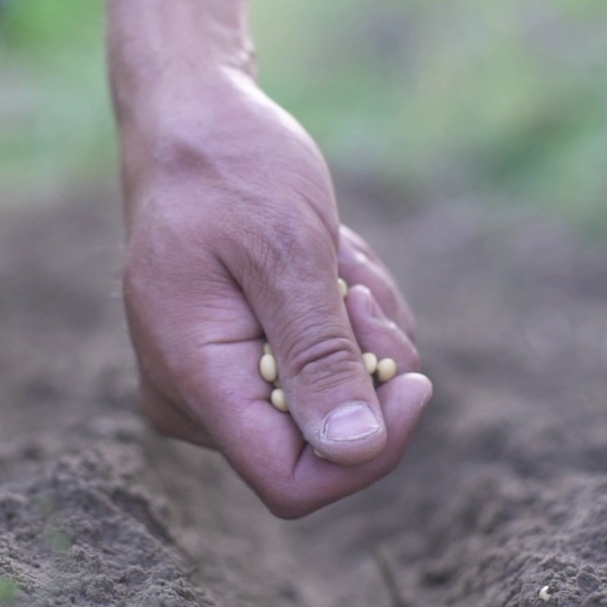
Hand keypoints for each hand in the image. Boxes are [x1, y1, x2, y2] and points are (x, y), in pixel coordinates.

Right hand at [119, 73, 432, 517]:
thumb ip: (318, 355)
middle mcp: (194, 399)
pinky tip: (327, 261)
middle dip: (364, 360)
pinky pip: (329, 370)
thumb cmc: (232, 170)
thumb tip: (354, 450)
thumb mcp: (288, 251)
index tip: (414, 380)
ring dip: (362, 328)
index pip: (292, 481)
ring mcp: (216, 383)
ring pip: (339, 400)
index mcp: (192, 377)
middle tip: (351, 280)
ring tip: (332, 257)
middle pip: (323, 439)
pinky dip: (349, 319)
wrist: (195, 125)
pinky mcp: (241, 363)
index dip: (368, 450)